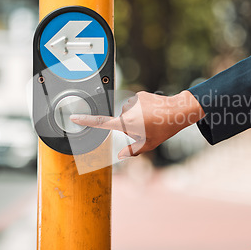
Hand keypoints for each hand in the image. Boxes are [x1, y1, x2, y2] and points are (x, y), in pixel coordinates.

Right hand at [70, 90, 204, 159]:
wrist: (177, 111)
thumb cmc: (163, 129)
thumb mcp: (148, 144)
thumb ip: (132, 150)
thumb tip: (121, 155)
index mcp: (126, 124)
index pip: (102, 123)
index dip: (86, 121)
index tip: (74, 117)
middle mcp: (126, 111)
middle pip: (121, 120)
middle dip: (130, 125)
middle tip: (146, 127)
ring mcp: (132, 101)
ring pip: (129, 112)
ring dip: (137, 116)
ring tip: (151, 119)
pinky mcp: (139, 94)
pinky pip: (136, 103)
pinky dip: (142, 107)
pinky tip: (153, 111)